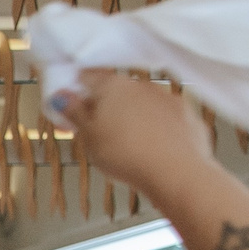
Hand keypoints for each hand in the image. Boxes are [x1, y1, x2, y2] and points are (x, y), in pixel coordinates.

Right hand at [52, 70, 218, 202]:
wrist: (175, 172)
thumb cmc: (128, 155)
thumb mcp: (88, 137)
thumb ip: (73, 113)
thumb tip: (61, 97)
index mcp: (112, 86)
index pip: (87, 77)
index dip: (75, 93)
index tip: (69, 108)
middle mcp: (142, 85)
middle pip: (115, 92)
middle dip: (104, 109)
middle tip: (94, 134)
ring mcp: (167, 98)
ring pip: (141, 105)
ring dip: (130, 119)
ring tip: (123, 146)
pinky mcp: (187, 115)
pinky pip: (164, 118)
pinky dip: (155, 129)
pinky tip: (149, 148)